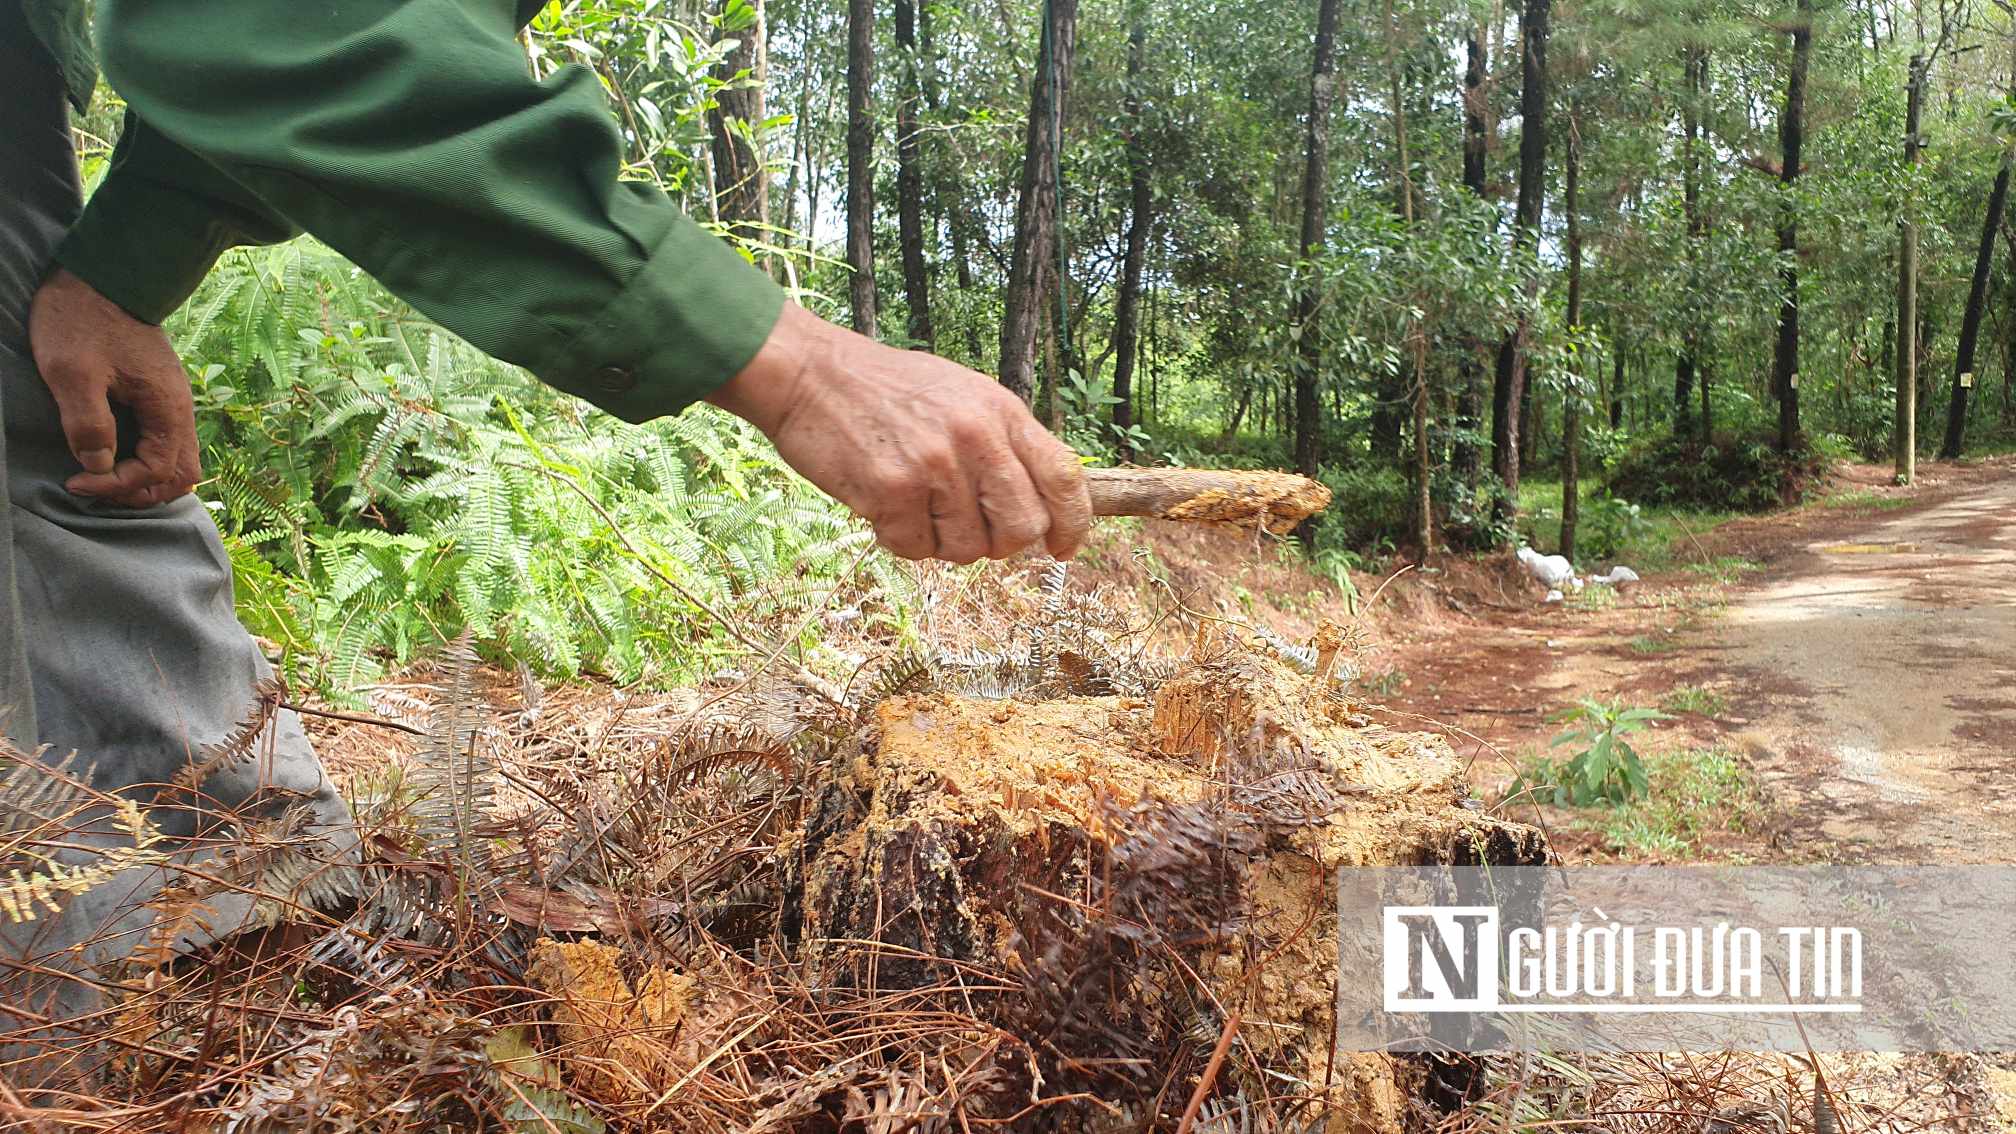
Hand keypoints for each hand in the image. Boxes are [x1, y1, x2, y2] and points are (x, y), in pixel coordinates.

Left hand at [26, 268, 201, 506]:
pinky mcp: (158, 394)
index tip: (76, 480)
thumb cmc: (82, 320)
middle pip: (181, 475)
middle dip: (140, 492)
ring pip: (176, 461)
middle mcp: (178, 409)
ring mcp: (171, 402)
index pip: (158, 470)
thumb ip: (87, 423)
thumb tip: (97, 465)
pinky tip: (111, 453)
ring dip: (144, 479)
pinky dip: (143, 460)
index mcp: (166, 407)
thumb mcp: (73, 373)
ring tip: (103, 478)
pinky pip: (164, 442)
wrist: (101, 276)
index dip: (118, 485)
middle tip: (95, 487)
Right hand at [708, 304, 1090, 563]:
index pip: (1063, 476)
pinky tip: (884, 506)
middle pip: (1023, 527)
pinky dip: (901, 540)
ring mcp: (934, 465)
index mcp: (1000, 410)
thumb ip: (1002, 442)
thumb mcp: (962, 395)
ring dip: (943, 542)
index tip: (1063, 548)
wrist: (811, 375)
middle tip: (971, 532)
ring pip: (968, 548)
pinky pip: (916, 550)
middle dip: (1001, 544)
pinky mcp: (891, 490)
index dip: (1073, 523)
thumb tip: (1042, 507)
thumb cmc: (887, 390)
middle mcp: (975, 436)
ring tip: (917, 507)